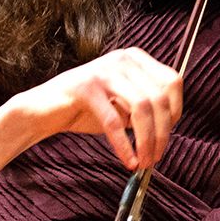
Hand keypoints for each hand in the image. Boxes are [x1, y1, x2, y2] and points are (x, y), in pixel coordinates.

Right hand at [14, 47, 181, 170]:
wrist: (43, 109)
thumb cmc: (86, 109)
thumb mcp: (123, 103)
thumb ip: (146, 108)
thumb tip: (168, 128)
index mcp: (135, 59)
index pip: (172, 81)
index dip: (176, 110)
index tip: (169, 133)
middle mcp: (123, 59)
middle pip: (159, 97)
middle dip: (162, 132)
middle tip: (155, 157)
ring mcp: (104, 71)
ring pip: (141, 108)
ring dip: (146, 141)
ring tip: (143, 162)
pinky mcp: (86, 88)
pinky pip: (113, 121)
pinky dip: (124, 145)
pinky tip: (127, 160)